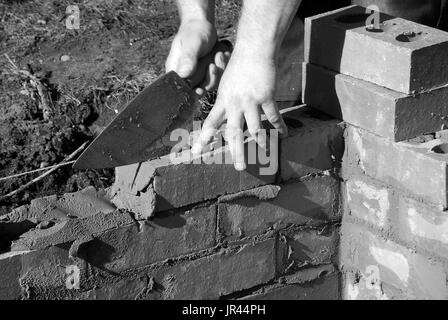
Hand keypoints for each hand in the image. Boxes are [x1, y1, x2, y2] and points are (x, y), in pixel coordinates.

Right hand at [165, 19, 228, 95]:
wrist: (202, 24)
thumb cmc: (194, 32)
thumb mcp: (192, 43)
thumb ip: (188, 59)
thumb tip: (183, 75)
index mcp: (176, 70)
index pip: (180, 89)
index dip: (190, 93)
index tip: (200, 90)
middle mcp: (186, 75)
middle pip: (197, 90)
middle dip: (208, 80)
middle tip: (212, 66)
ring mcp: (198, 74)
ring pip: (210, 84)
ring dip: (217, 71)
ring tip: (219, 55)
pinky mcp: (208, 73)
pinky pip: (217, 77)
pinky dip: (222, 66)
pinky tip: (222, 54)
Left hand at [191, 52, 287, 170]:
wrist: (253, 51)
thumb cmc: (238, 66)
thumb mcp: (225, 85)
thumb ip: (225, 102)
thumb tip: (223, 118)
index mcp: (223, 102)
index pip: (210, 124)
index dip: (203, 140)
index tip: (196, 154)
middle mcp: (235, 104)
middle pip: (233, 133)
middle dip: (236, 152)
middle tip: (240, 167)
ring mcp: (250, 101)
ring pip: (254, 128)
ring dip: (261, 142)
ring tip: (265, 152)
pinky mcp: (266, 97)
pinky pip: (273, 116)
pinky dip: (279, 127)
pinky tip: (284, 134)